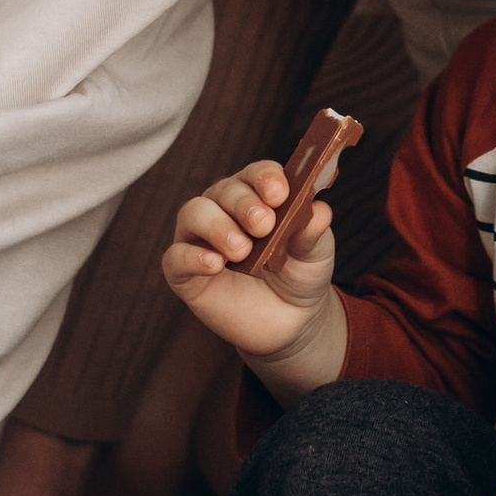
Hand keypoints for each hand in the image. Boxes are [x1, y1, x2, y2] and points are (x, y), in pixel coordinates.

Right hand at [163, 158, 347, 399]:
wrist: (291, 322)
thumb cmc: (300, 275)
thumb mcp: (315, 254)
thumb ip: (313, 232)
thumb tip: (320, 209)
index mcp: (258, 196)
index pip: (256, 174)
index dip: (265, 178)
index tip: (279, 194)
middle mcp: (224, 209)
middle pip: (225, 190)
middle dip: (244, 204)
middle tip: (264, 226)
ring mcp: (201, 239)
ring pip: (193, 213)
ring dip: (217, 226)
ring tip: (242, 250)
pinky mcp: (185, 273)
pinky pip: (176, 257)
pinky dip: (191, 257)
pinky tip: (214, 264)